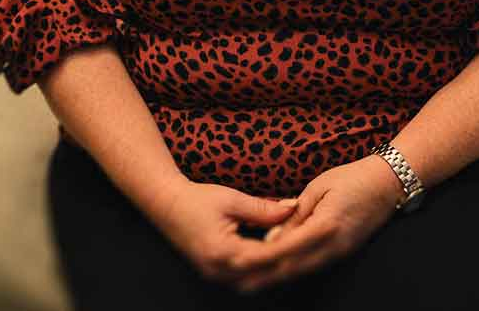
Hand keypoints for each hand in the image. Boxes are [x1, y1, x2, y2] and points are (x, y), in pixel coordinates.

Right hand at [145, 177, 299, 286]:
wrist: (166, 204)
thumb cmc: (197, 199)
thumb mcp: (232, 199)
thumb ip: (263, 209)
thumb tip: (292, 210)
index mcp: (223, 252)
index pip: (267, 255)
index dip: (292, 245)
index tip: (312, 236)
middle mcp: (220, 270)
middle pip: (264, 273)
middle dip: (288, 261)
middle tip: (312, 247)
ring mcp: (216, 275)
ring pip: (256, 279)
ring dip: (276, 267)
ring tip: (298, 251)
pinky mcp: (216, 272)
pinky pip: (245, 276)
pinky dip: (263, 267)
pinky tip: (278, 255)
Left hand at [229, 155, 405, 293]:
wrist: (388, 184)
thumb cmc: (352, 179)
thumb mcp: (317, 188)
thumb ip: (294, 215)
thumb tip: (272, 238)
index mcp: (325, 225)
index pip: (286, 248)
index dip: (261, 258)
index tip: (239, 263)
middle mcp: (333, 245)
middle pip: (294, 268)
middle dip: (265, 277)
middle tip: (240, 283)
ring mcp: (341, 252)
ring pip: (304, 271)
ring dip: (278, 278)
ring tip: (254, 283)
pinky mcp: (344, 252)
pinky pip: (315, 266)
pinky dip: (295, 271)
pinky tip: (280, 273)